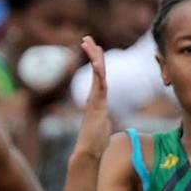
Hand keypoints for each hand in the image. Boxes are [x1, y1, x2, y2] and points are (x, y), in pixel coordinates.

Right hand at [73, 36, 111, 161]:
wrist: (88, 152)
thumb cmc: (95, 143)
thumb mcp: (102, 127)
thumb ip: (102, 119)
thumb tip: (103, 120)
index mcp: (97, 101)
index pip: (99, 78)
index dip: (97, 63)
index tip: (95, 49)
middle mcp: (94, 98)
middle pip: (96, 72)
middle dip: (92, 54)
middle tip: (87, 38)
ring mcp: (94, 101)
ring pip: (96, 75)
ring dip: (93, 58)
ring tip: (89, 43)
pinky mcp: (95, 106)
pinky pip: (98, 86)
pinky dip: (98, 74)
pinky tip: (98, 64)